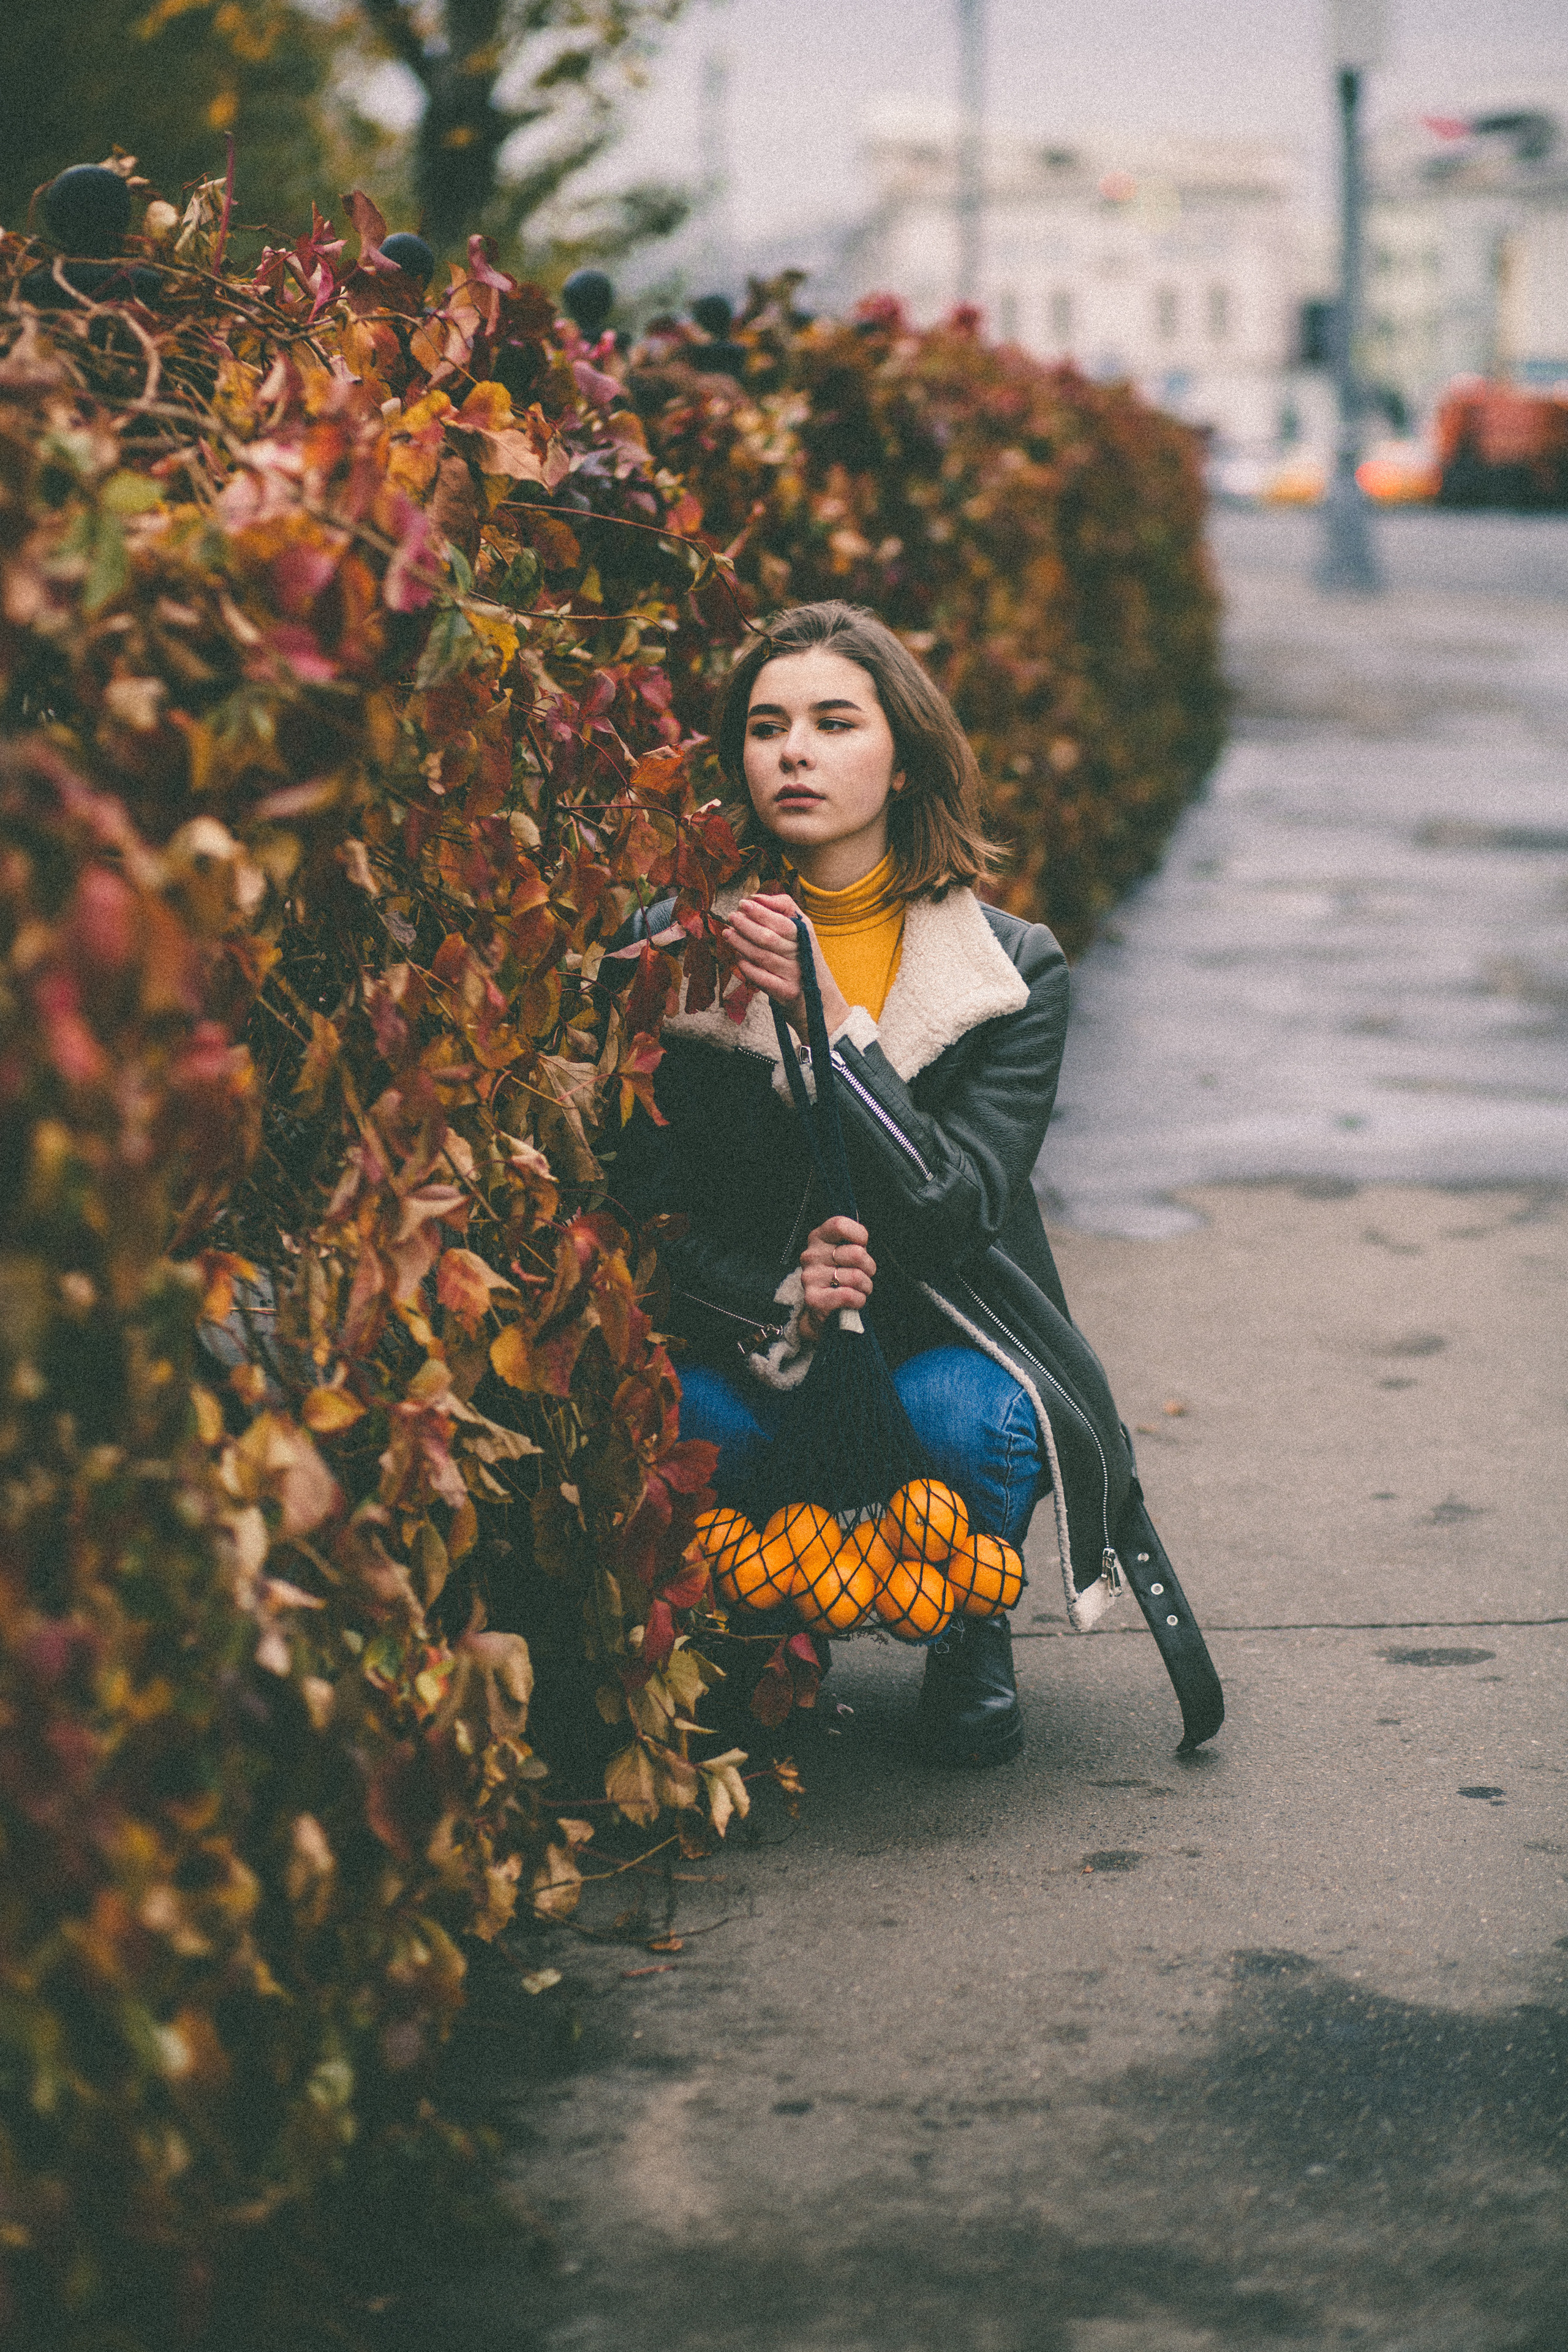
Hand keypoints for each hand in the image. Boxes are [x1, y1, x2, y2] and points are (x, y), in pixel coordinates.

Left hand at [728, 892, 849, 1039]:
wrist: (822, 1006)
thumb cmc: (805, 963)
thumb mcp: (803, 934)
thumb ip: (784, 910)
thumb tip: (757, 898)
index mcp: (805, 937)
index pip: (782, 921)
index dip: (761, 912)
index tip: (744, 903)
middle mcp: (800, 955)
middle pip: (769, 938)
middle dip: (747, 926)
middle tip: (731, 917)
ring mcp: (793, 975)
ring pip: (762, 956)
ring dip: (742, 944)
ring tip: (728, 933)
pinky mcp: (785, 993)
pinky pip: (762, 978)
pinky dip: (748, 968)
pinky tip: (738, 958)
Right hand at [797, 1214, 874, 1340]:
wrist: (820, 1307)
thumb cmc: (838, 1273)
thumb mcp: (842, 1251)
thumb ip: (852, 1242)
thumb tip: (862, 1244)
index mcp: (817, 1237)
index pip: (840, 1225)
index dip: (859, 1235)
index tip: (862, 1246)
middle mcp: (810, 1255)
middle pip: (856, 1253)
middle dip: (869, 1267)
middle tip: (865, 1273)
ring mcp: (809, 1277)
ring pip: (856, 1277)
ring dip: (866, 1286)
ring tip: (859, 1288)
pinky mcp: (813, 1298)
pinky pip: (849, 1295)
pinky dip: (859, 1299)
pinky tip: (855, 1299)